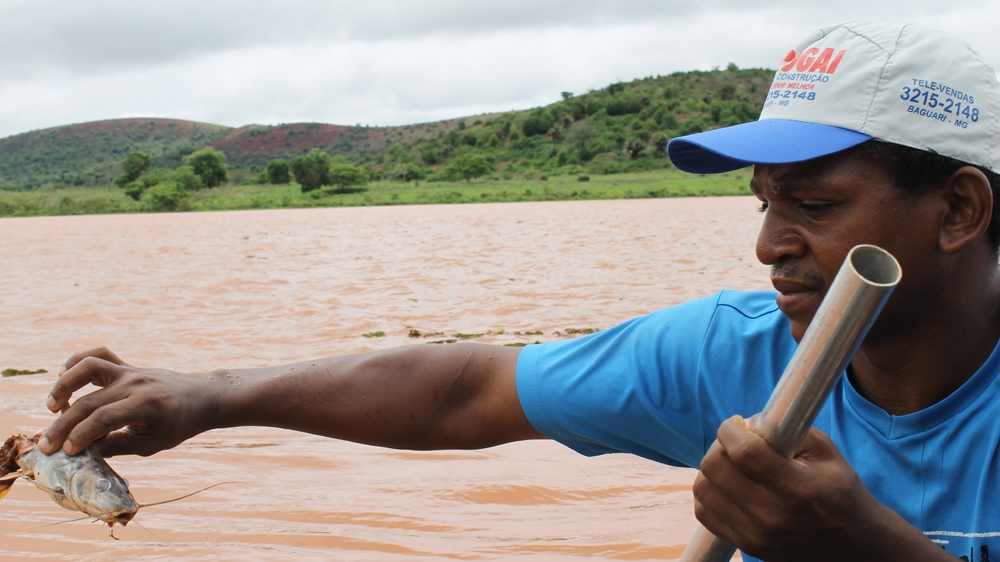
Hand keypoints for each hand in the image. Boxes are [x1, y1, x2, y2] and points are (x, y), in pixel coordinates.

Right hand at [40, 346, 218, 457]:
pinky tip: (64, 377)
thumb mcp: (152, 443)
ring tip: (52, 407)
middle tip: (46, 446)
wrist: (200, 397)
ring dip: (64, 385)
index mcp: (145, 405)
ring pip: (89, 367)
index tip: (67, 452)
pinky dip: (77, 361)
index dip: (82, 436)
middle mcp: (134, 384)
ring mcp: (130, 371)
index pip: (104, 419)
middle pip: (90, 402)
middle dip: (63, 425)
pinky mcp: (126, 365)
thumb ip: (117, 446)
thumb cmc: (177, 425)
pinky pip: (99, 354)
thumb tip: (83, 452)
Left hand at [692, 415, 951, 560]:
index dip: (730, 430)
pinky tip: (726, 484)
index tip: (735, 422)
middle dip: (720, 444)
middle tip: (735, 441)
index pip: (744, 452)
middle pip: (716, 468)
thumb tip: (750, 422)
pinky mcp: (746, 545)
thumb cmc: (840, 493)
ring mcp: (755, 535)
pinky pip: (704, 512)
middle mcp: (772, 515)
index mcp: (797, 489)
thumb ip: (790, 430)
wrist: (854, 546)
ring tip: (730, 462)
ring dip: (711, 467)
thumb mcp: (827, 454)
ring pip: (704, 489)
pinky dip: (708, 492)